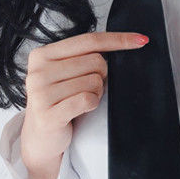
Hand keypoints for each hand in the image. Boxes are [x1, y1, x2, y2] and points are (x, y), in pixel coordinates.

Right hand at [20, 31, 147, 172]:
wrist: (41, 139)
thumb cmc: (59, 102)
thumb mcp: (66, 73)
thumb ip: (85, 57)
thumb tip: (126, 44)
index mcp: (43, 54)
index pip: (89, 40)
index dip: (118, 39)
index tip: (141, 40)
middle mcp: (38, 71)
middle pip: (95, 61)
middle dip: (101, 76)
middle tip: (85, 89)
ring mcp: (40, 93)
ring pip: (94, 81)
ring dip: (95, 92)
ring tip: (79, 101)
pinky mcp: (48, 114)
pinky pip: (87, 99)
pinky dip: (92, 104)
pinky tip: (80, 110)